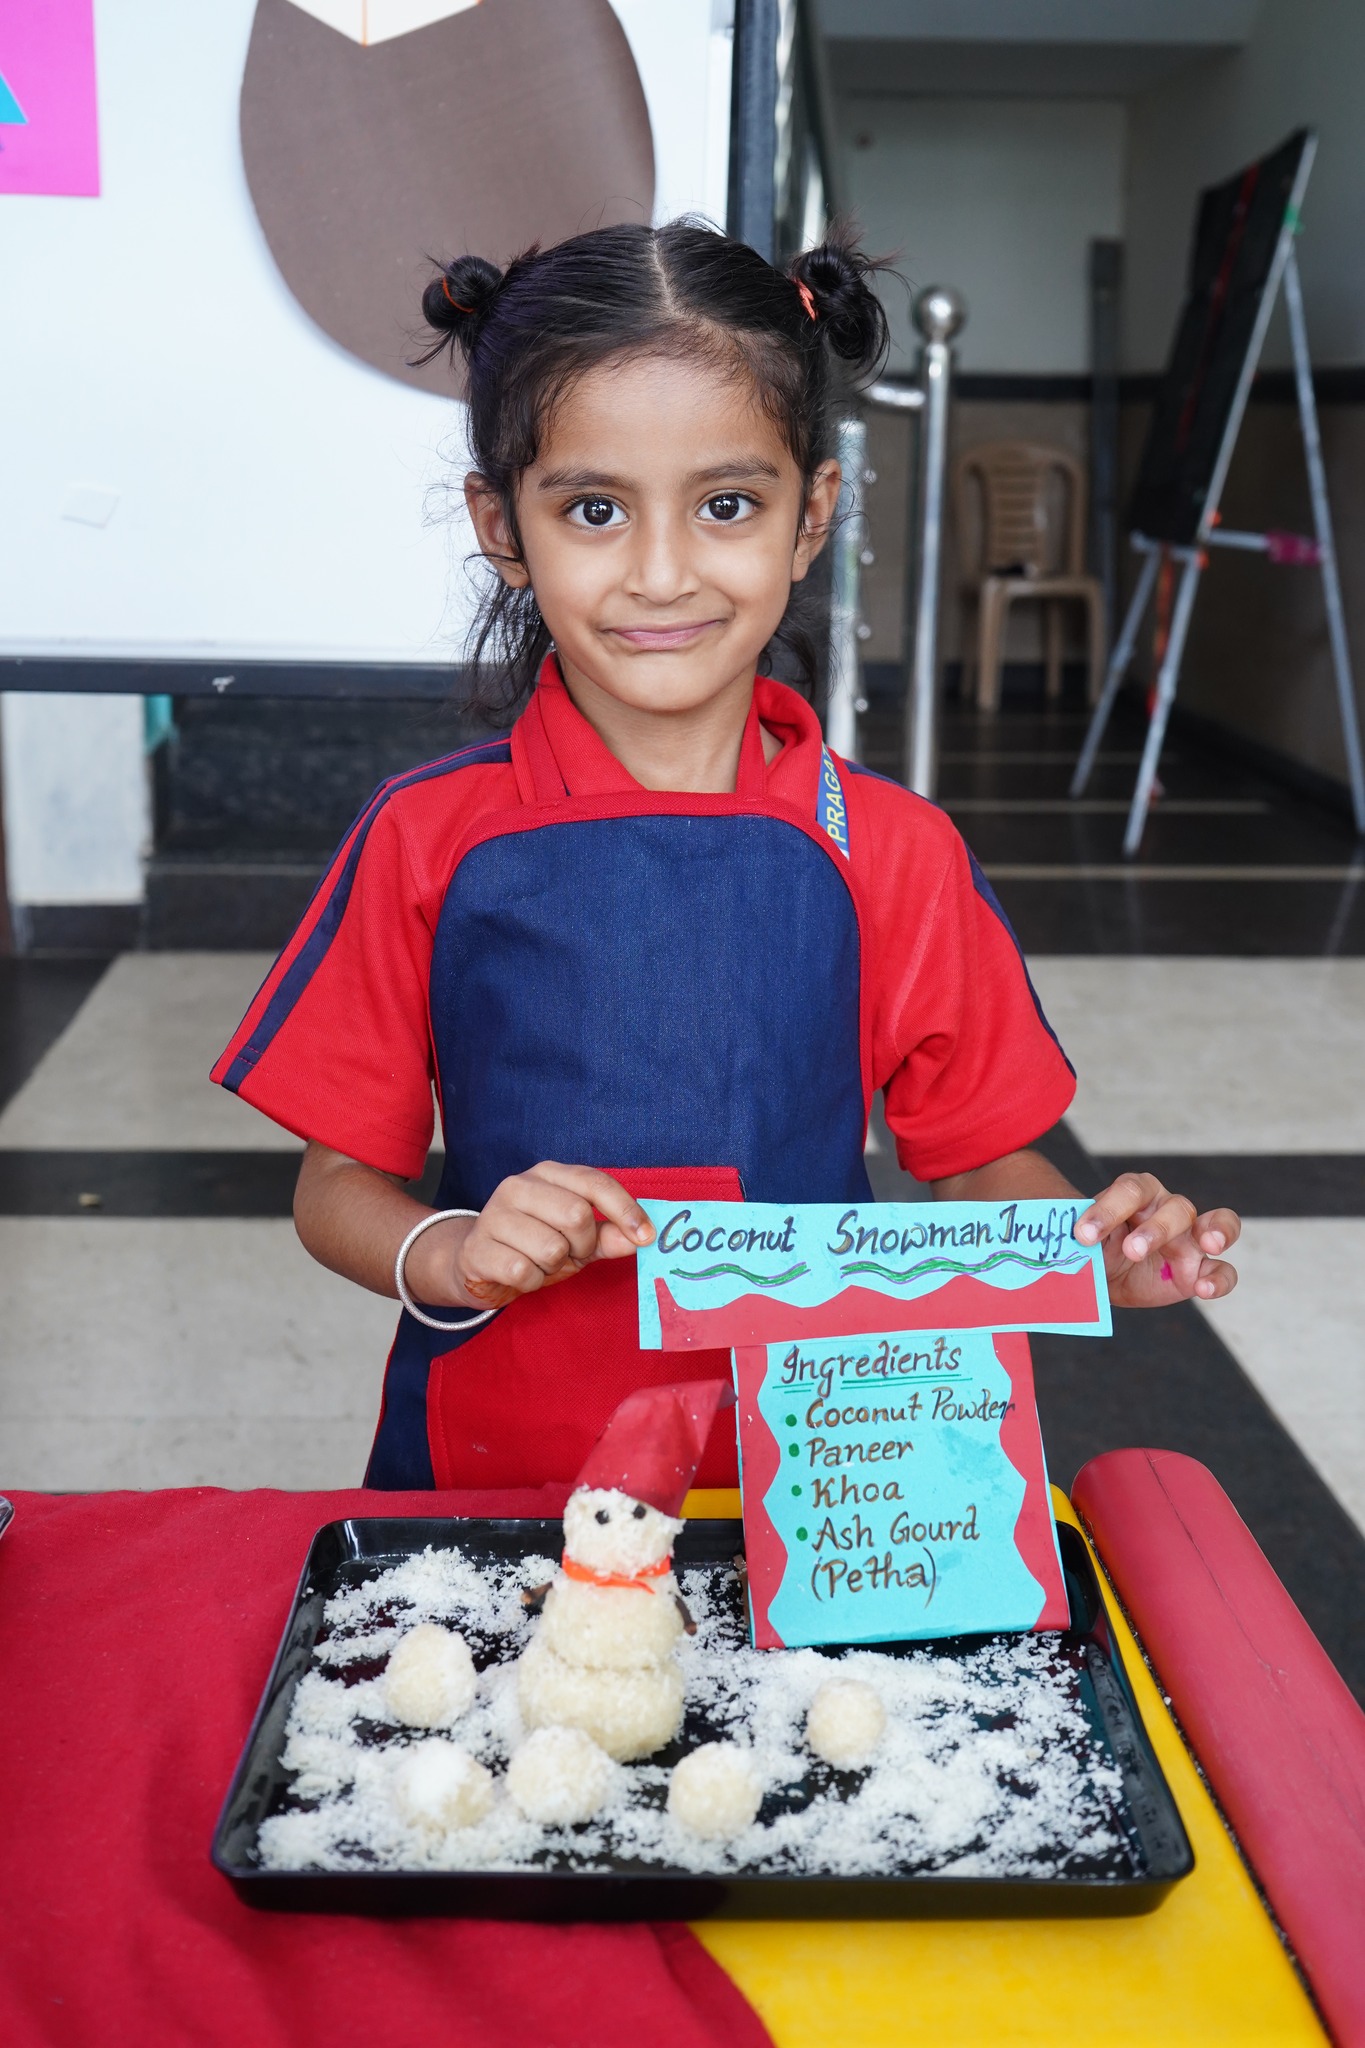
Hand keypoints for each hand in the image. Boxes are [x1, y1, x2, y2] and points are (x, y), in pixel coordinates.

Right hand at [405, 1162, 653, 1310]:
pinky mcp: (478, 1248)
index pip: (594, 1182)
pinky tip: (520, 1273)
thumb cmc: (534, 1245)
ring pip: (551, 1247)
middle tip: (570, 1253)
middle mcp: (517, 1186)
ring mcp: (493, 1215)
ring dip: (554, 1266)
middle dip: (582, 1245)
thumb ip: (609, 1236)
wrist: (476, 1263)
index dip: (625, 1210)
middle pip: (576, 1215)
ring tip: (539, 1261)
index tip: (646, 1237)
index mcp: (547, 1174)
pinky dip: (532, 1281)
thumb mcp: (578, 1240)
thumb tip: (639, 1238)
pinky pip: (524, 1271)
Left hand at [1075, 1172, 1238, 1309]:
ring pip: (1216, 1223)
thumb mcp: (1084, 1240)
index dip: (1109, 1209)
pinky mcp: (1199, 1270)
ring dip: (1212, 1232)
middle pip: (1176, 1206)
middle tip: (1133, 1250)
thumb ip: (1081, 1237)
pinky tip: (1203, 1290)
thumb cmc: (1095, 1246)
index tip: (1083, 1234)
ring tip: (1207, 1245)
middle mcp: (1168, 1209)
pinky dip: (1219, 1278)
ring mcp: (1190, 1238)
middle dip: (1157, 1228)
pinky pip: (1223, 1271)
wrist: (1102, 1274)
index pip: (1131, 1189)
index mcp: (1137, 1194)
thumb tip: (1062, 1242)